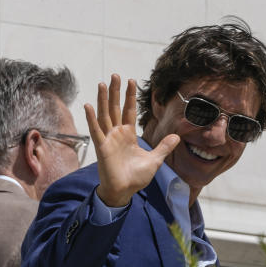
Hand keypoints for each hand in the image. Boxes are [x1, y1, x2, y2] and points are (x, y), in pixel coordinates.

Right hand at [85, 74, 178, 206]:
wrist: (125, 191)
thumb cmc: (136, 177)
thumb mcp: (154, 160)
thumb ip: (164, 147)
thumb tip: (177, 137)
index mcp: (128, 135)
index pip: (129, 111)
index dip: (130, 96)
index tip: (132, 80)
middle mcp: (117, 134)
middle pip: (115, 108)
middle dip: (116, 92)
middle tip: (115, 75)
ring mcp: (108, 139)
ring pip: (104, 115)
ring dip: (103, 100)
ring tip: (103, 84)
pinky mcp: (101, 147)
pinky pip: (96, 131)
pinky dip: (91, 119)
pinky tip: (88, 106)